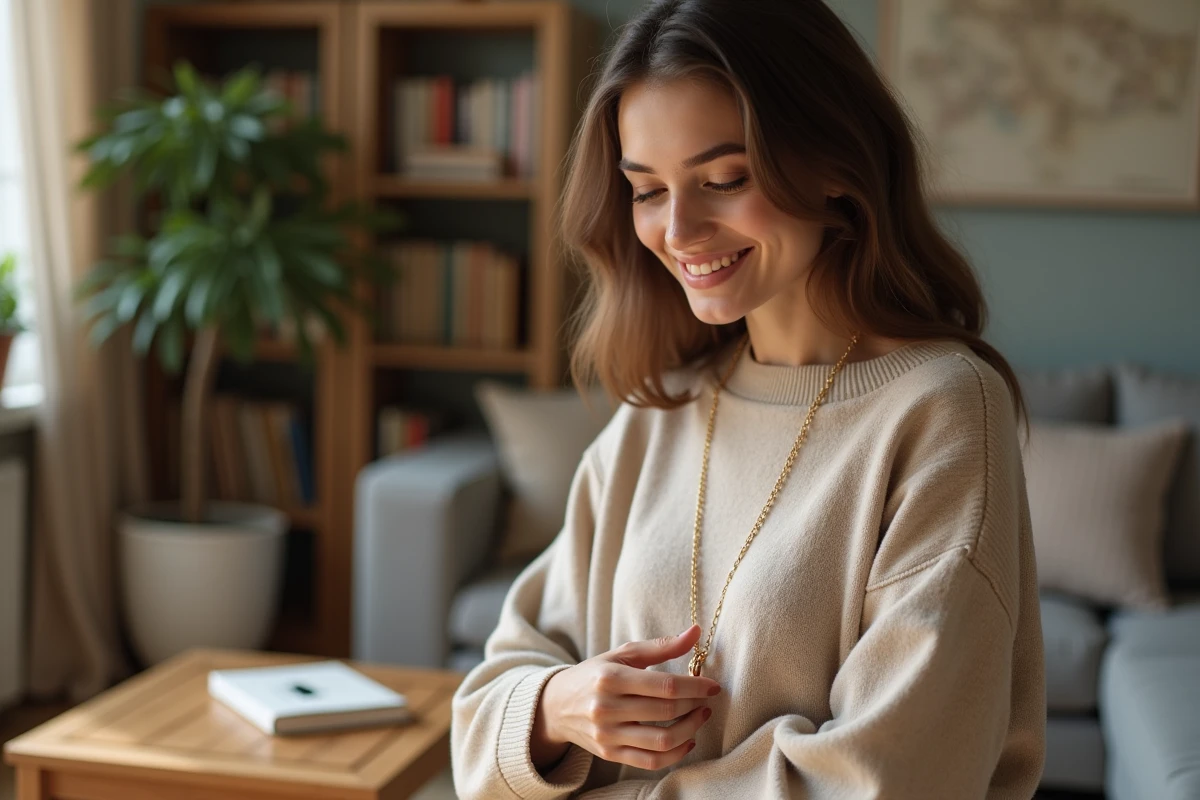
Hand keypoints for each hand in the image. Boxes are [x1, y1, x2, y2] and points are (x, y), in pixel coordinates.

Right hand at [531, 625, 721, 771]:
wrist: (556, 706)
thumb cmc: (595, 674)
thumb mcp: (622, 654)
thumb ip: (660, 646)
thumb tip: (696, 632)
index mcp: (610, 678)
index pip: (664, 685)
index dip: (695, 686)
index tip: (713, 686)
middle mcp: (606, 708)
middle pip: (666, 711)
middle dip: (695, 705)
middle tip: (707, 700)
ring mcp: (607, 735)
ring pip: (661, 740)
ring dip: (690, 730)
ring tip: (700, 717)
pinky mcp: (609, 754)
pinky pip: (651, 761)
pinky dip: (675, 754)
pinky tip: (687, 741)